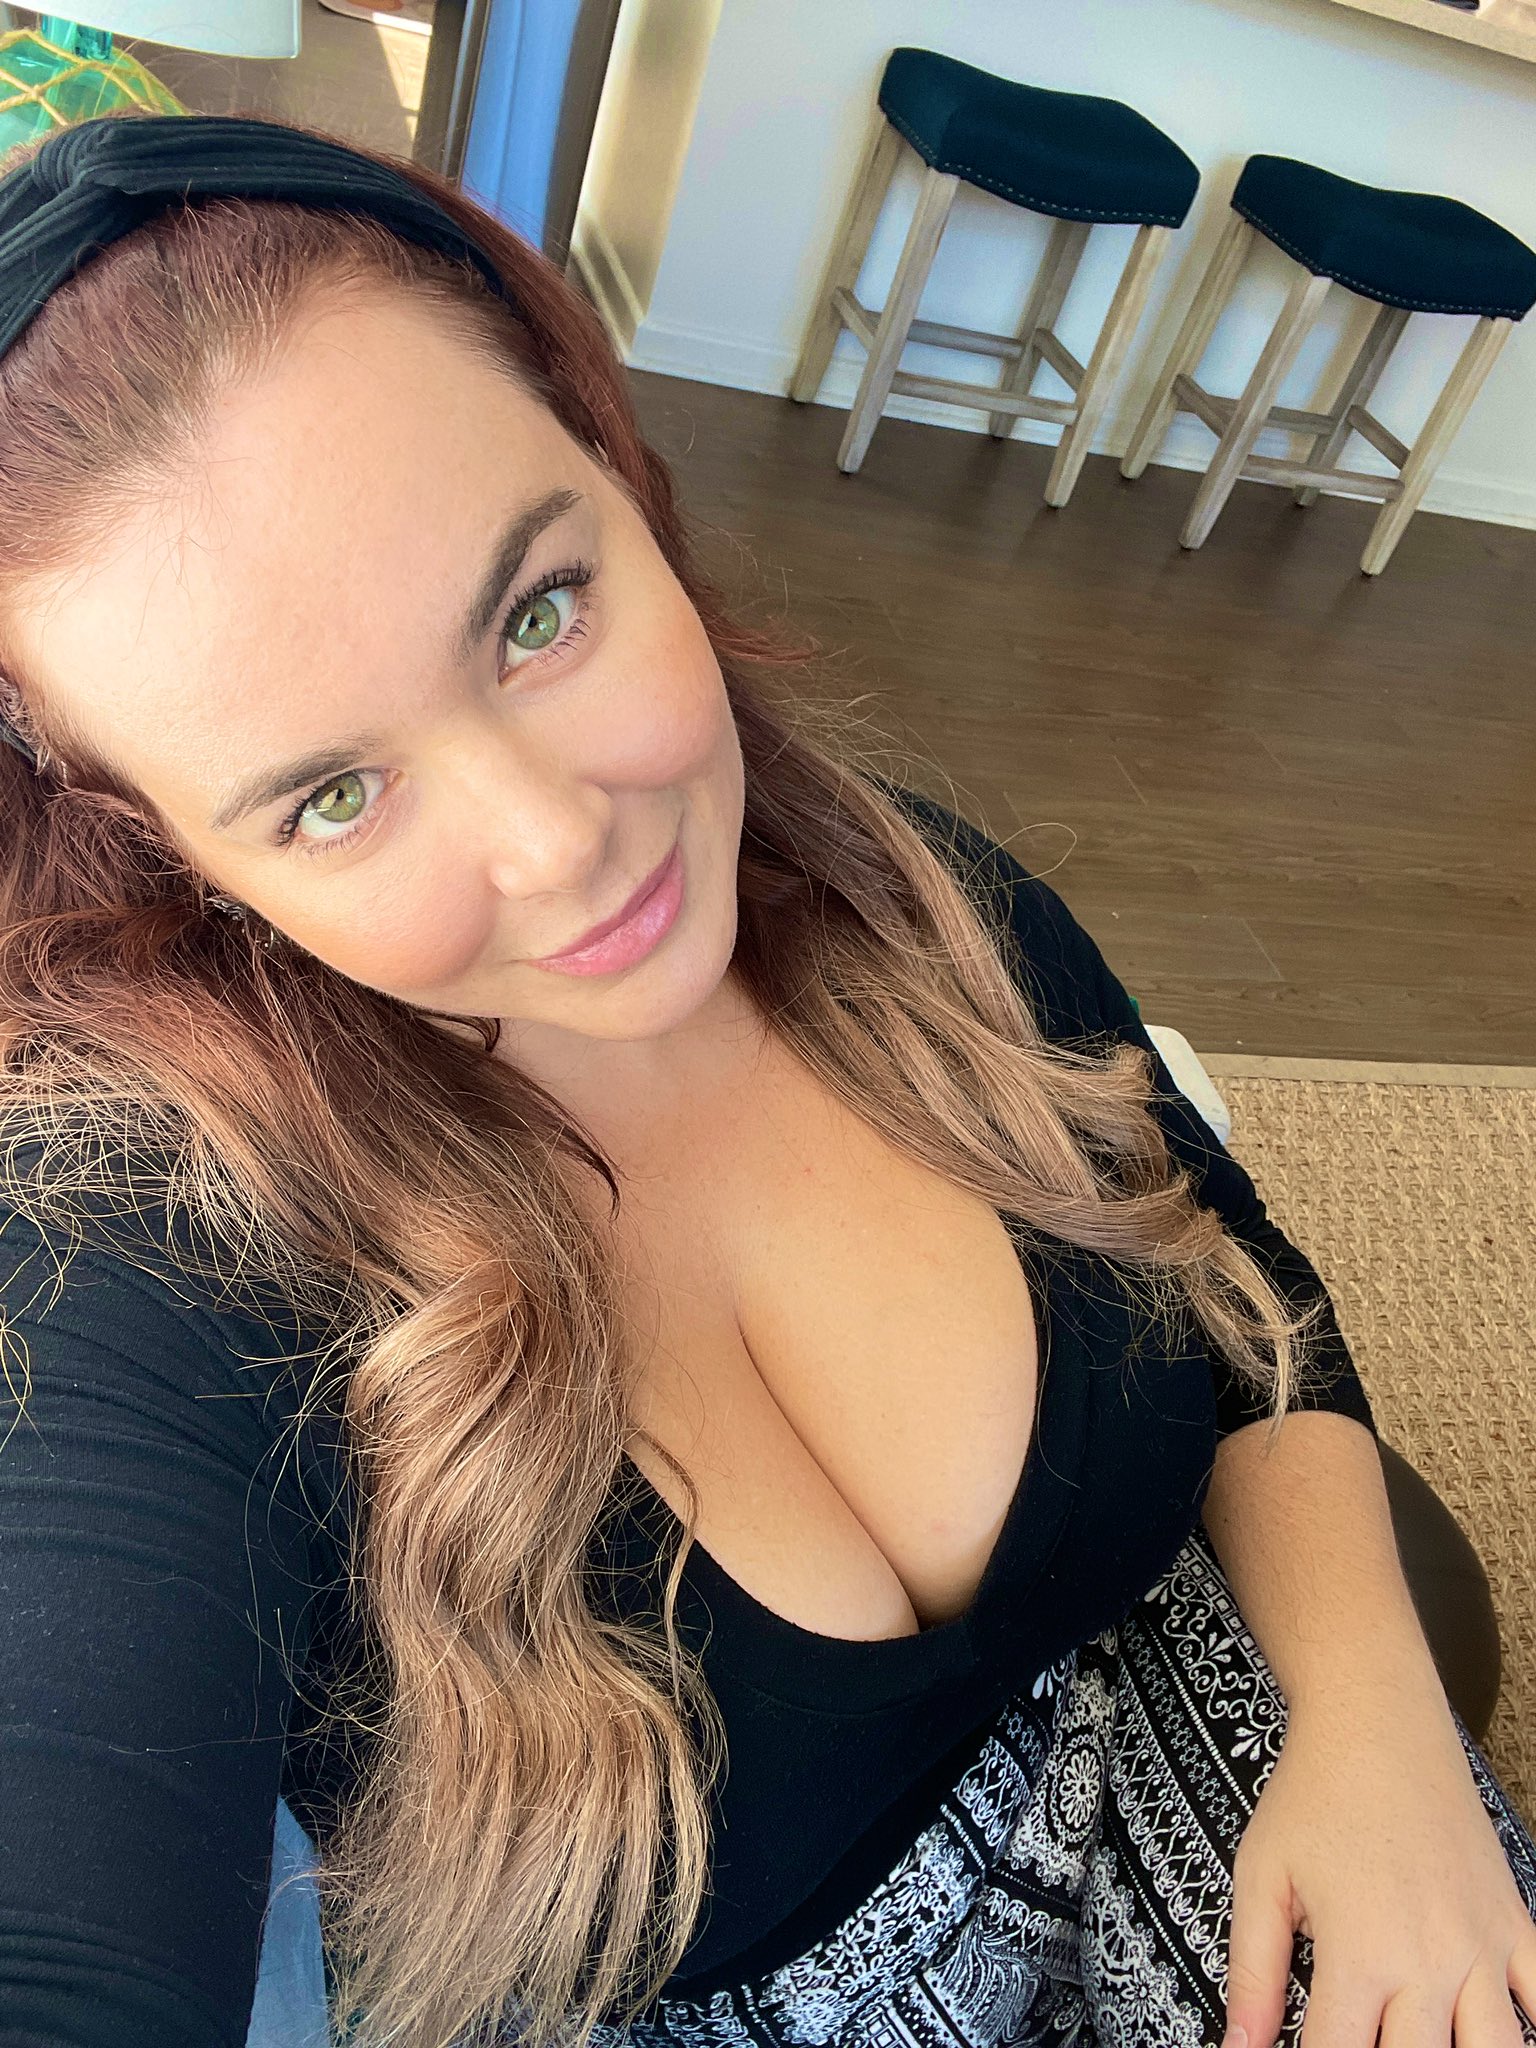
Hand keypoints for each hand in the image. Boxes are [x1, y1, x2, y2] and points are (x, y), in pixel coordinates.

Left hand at [1221, 1686, 1535, 2047]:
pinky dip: (1535, 2026)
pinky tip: (1504, 2032)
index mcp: (1360, 1954)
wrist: (1376, 1721)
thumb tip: (1237, 2047)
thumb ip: (1253, 1973)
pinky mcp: (1514, 1923)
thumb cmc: (1311, 1796)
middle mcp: (1430, 1961)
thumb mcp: (1261, 1877)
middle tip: (1366, 2042)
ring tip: (1425, 2044)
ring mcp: (1482, 1945)